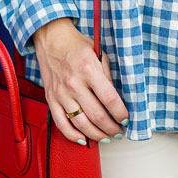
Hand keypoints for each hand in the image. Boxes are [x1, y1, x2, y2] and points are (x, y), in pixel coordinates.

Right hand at [32, 18, 128, 143]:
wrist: (52, 39)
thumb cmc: (77, 45)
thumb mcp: (99, 54)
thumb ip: (107, 76)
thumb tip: (117, 100)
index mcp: (89, 70)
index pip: (109, 99)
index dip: (120, 113)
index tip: (126, 119)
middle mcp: (74, 83)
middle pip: (96, 115)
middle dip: (111, 128)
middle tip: (119, 132)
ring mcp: (61, 93)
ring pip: (80, 123)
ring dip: (96, 134)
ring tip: (105, 137)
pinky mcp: (51, 99)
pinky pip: (61, 123)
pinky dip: (72, 135)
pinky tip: (83, 139)